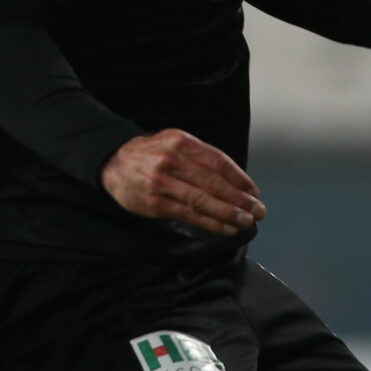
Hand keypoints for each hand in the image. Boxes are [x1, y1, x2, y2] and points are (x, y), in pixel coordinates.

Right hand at [99, 130, 264, 237]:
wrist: (112, 161)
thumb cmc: (150, 154)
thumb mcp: (174, 142)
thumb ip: (200, 157)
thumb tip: (235, 181)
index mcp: (181, 142)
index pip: (218, 162)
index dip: (240, 179)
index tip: (254, 192)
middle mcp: (172, 160)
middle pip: (214, 183)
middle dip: (240, 200)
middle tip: (258, 211)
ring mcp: (162, 183)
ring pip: (203, 201)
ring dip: (229, 214)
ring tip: (246, 221)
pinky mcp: (155, 203)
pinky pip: (189, 215)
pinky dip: (211, 223)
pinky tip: (226, 228)